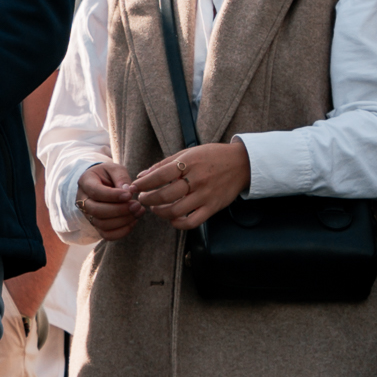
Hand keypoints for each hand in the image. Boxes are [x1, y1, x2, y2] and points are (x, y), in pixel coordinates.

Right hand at [76, 160, 143, 240]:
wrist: (101, 184)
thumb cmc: (109, 175)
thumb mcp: (114, 169)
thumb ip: (121, 177)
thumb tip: (129, 191)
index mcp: (86, 182)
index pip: (96, 192)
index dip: (113, 196)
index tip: (129, 195)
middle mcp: (83, 201)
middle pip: (97, 211)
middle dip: (119, 210)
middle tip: (137, 205)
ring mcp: (88, 215)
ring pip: (102, 224)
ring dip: (123, 220)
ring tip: (138, 211)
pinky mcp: (97, 226)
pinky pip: (107, 235)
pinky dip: (122, 231)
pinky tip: (133, 221)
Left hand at [128, 140, 250, 230]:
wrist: (241, 163)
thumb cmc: (212, 156)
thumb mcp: (188, 153)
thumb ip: (164, 164)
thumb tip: (142, 175)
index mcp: (188, 163)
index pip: (159, 176)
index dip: (143, 184)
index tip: (134, 187)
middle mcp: (196, 180)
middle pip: (164, 195)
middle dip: (148, 199)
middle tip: (143, 199)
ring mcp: (205, 195)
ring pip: (175, 211)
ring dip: (159, 212)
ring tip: (155, 208)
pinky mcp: (213, 207)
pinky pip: (192, 222)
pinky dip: (178, 223)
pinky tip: (172, 218)